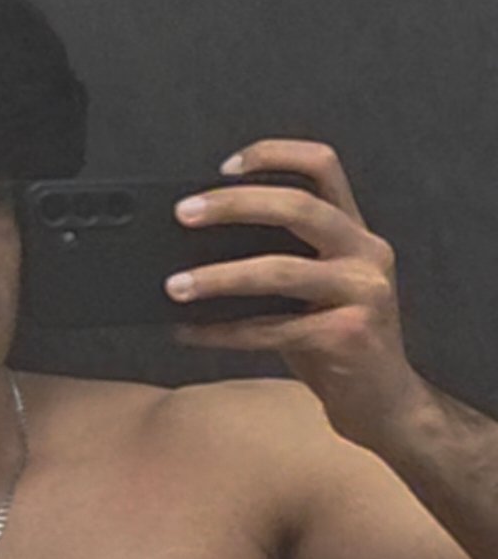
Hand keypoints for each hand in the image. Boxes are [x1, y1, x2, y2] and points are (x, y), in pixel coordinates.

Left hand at [165, 137, 427, 448]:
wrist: (384, 404)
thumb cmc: (337, 345)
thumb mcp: (316, 292)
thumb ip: (283, 260)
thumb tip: (200, 248)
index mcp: (356, 232)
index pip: (323, 165)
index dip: (274, 154)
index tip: (223, 167)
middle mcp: (366, 253)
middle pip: (298, 206)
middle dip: (234, 205)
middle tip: (184, 214)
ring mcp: (362, 292)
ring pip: (279, 270)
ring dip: (218, 277)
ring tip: (174, 285)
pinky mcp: (348, 335)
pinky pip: (271, 329)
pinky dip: (222, 331)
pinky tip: (189, 333)